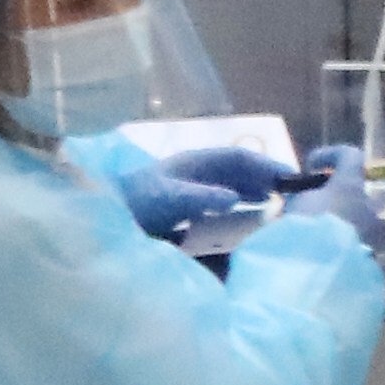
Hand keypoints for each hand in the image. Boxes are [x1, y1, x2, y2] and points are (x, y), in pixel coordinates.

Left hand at [86, 138, 290, 241]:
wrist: (93, 222)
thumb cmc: (130, 206)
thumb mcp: (165, 199)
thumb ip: (199, 197)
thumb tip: (235, 197)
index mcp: (192, 164)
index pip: (238, 158)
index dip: (266, 166)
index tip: (291, 180)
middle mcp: (192, 175)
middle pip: (237, 172)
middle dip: (264, 181)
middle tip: (291, 198)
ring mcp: (186, 194)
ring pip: (229, 188)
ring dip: (253, 196)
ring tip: (275, 211)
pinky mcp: (180, 214)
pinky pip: (217, 208)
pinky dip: (236, 214)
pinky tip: (243, 226)